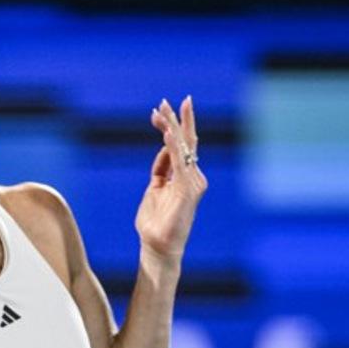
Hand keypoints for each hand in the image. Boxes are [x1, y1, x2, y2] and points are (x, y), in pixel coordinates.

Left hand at [135, 95, 207, 260]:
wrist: (158, 247)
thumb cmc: (155, 223)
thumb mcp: (155, 189)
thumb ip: (161, 170)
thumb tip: (164, 150)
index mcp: (185, 177)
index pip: (181, 146)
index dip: (169, 127)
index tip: (157, 111)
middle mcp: (193, 177)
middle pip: (187, 142)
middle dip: (178, 119)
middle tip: (168, 99)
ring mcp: (192, 183)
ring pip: (183, 148)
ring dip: (172, 128)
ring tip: (163, 110)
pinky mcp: (187, 191)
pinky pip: (179, 163)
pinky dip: (172, 146)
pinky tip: (166, 133)